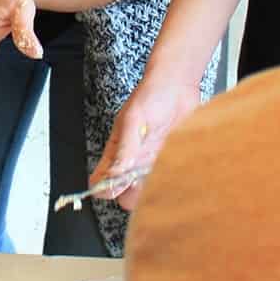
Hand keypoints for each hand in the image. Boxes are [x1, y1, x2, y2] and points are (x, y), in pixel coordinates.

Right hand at [91, 76, 201, 210]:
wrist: (178, 85)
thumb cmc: (151, 94)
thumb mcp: (134, 119)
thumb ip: (125, 148)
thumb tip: (115, 174)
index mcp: (116, 150)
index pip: (101, 180)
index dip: (105, 190)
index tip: (118, 188)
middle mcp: (132, 159)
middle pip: (124, 193)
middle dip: (131, 195)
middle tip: (142, 183)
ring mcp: (150, 161)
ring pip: (146, 189)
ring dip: (152, 190)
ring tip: (159, 176)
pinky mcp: (168, 159)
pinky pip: (165, 179)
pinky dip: (168, 181)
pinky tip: (173, 172)